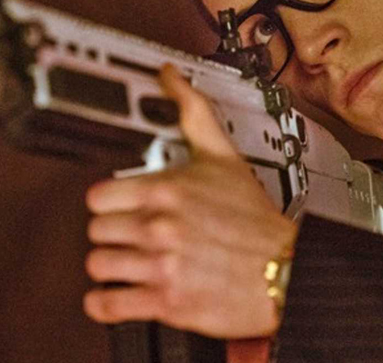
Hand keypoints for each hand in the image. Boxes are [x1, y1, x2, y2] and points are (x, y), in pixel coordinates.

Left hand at [83, 64, 297, 338]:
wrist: (287, 271)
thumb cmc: (257, 220)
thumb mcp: (224, 156)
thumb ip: (192, 112)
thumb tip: (170, 77)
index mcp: (166, 190)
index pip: (99, 196)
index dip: (107, 202)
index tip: (117, 206)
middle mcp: (159, 227)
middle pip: (96, 231)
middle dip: (110, 234)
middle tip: (124, 236)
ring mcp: (160, 266)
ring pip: (98, 266)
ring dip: (109, 267)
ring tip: (124, 263)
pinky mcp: (166, 303)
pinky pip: (108, 305)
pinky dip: (106, 304)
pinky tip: (117, 296)